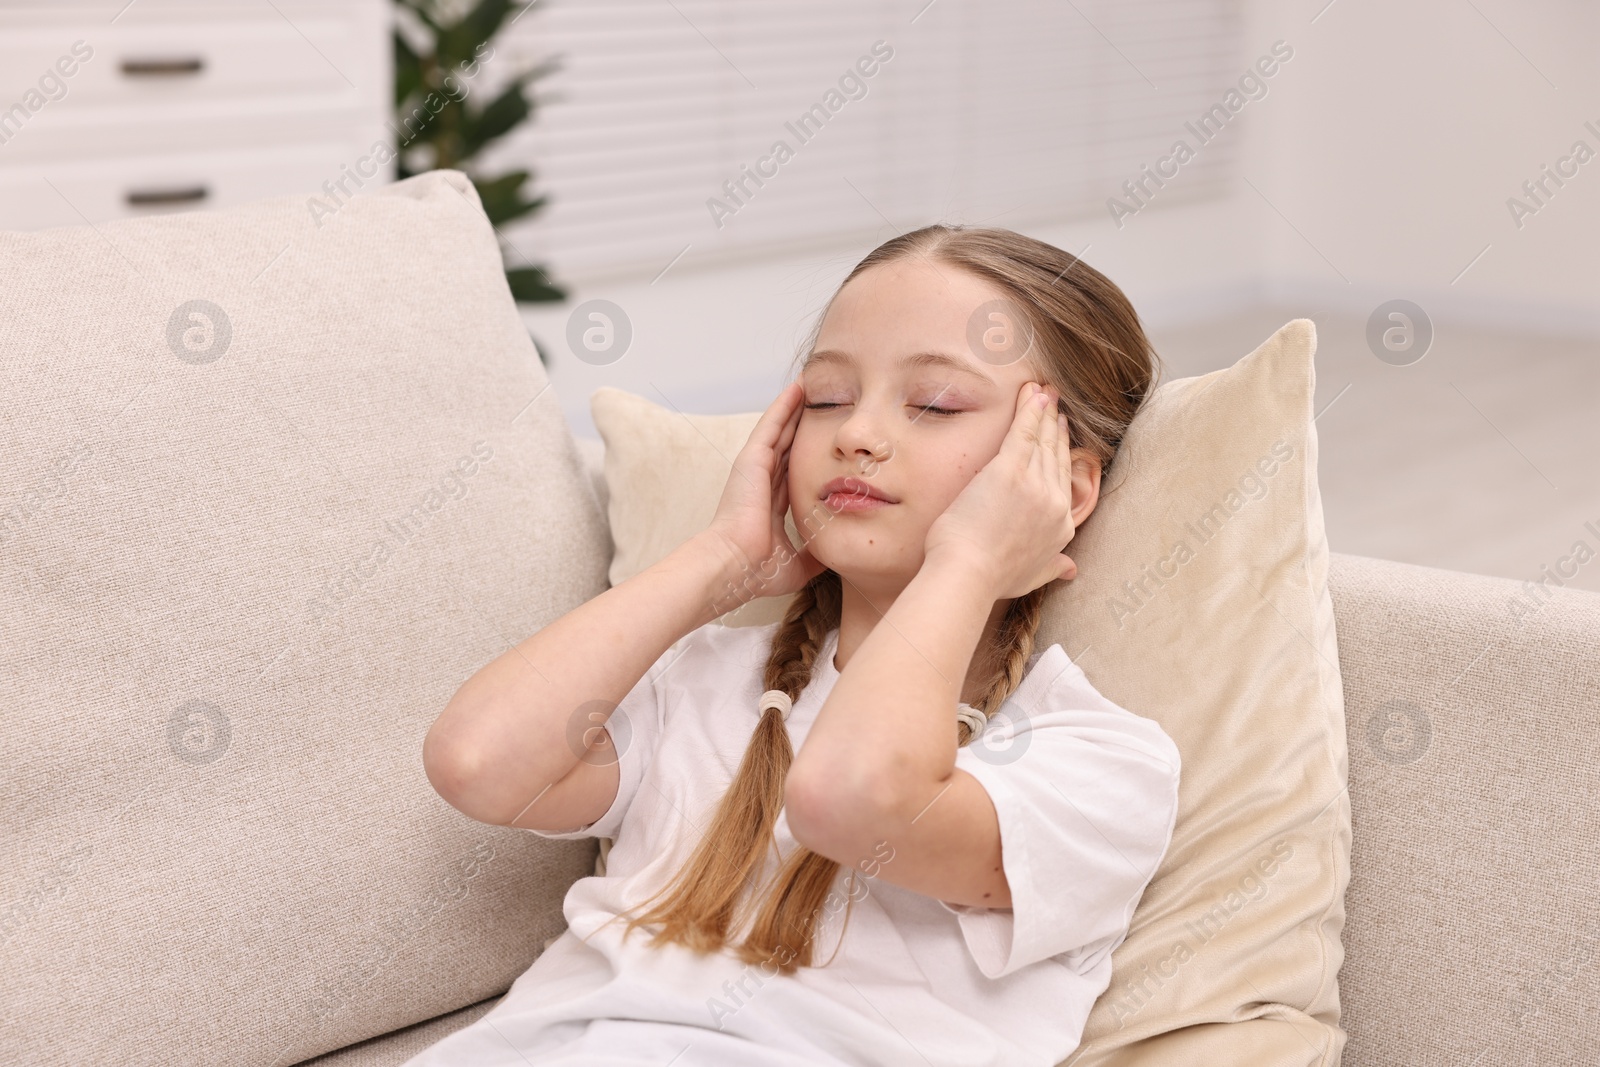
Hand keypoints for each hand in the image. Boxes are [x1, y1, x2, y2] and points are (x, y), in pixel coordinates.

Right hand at [701, 380, 827, 610]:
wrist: (735, 566)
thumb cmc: (758, 571)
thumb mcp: (798, 564)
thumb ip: (815, 555)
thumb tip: (834, 556)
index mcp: (770, 505)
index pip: (794, 472)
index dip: (810, 456)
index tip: (826, 442)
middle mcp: (762, 482)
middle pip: (789, 445)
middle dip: (803, 424)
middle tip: (823, 402)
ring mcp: (755, 468)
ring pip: (781, 429)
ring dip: (796, 407)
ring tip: (813, 384)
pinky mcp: (752, 458)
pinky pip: (772, 424)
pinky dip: (785, 405)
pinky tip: (799, 387)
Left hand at [923, 381, 1078, 598]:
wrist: (967, 575)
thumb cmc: (990, 579)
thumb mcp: (1032, 576)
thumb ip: (1053, 567)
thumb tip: (1070, 570)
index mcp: (1062, 525)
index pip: (1065, 478)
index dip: (1062, 451)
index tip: (1060, 432)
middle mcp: (1056, 502)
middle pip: (1055, 454)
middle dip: (1055, 425)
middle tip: (1054, 402)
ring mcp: (1036, 485)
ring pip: (1042, 440)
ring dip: (1043, 411)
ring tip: (1043, 391)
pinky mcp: (1010, 471)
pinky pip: (1022, 433)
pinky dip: (1029, 411)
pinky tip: (1032, 394)